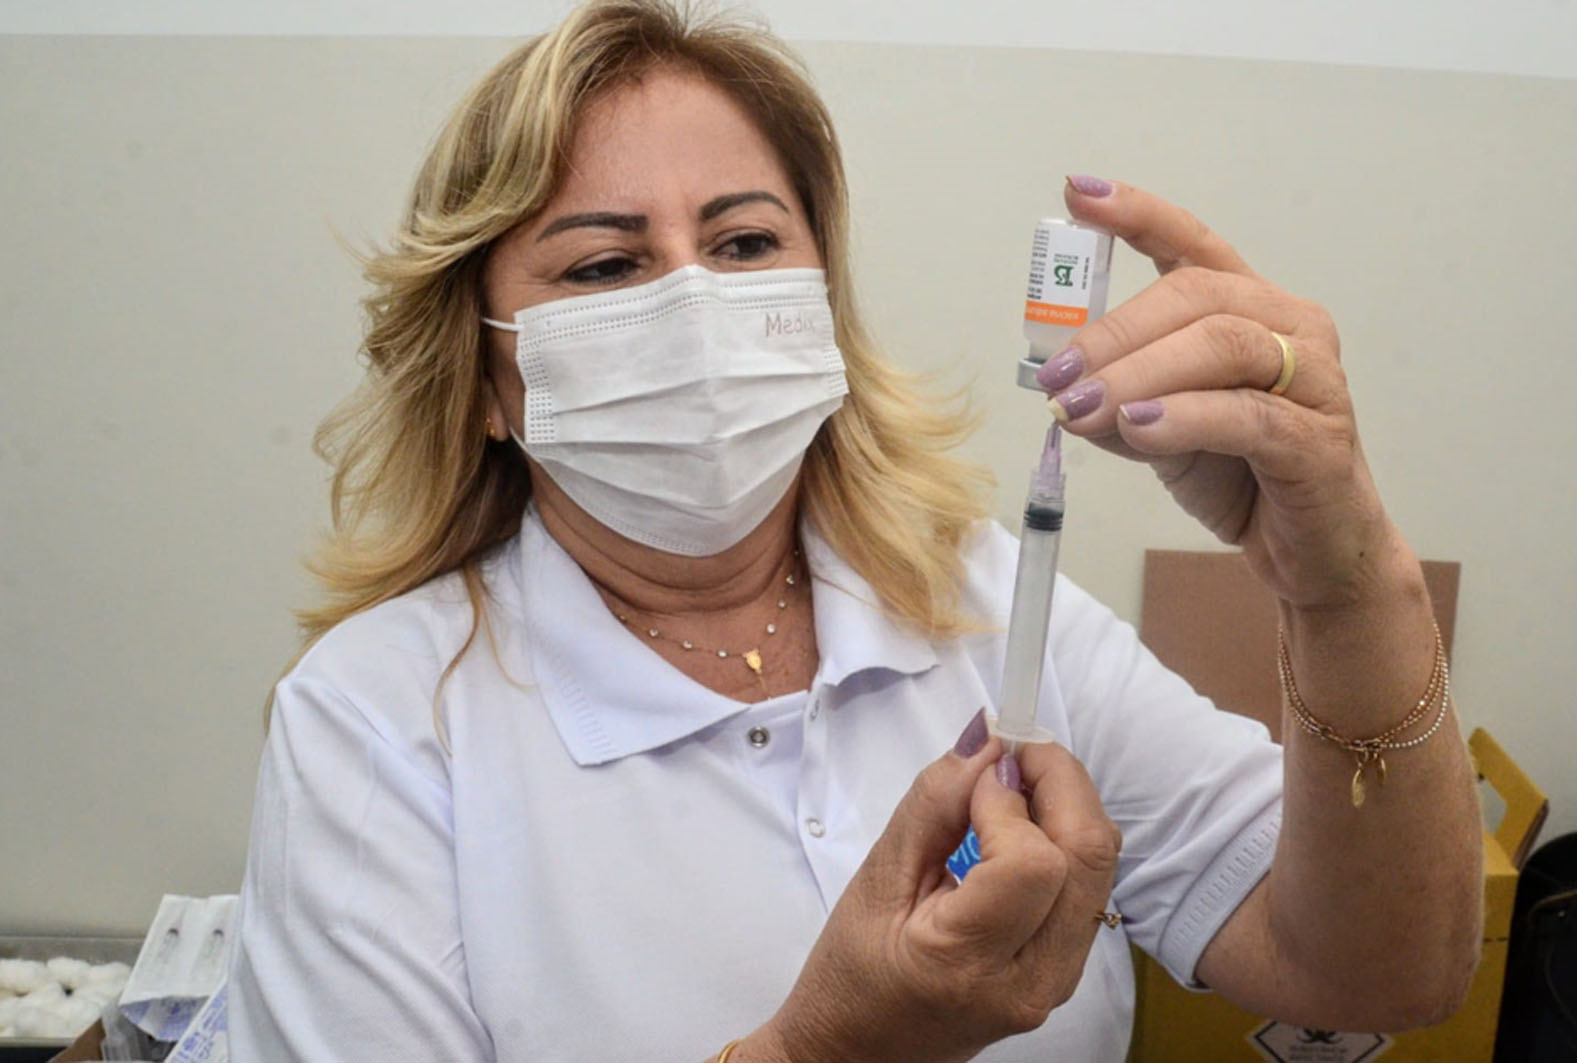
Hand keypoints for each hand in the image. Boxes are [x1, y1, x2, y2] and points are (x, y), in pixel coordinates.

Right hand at [739, 717, 1121, 1062]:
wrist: (862, 1050)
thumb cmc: (852, 976)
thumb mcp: (876, 880)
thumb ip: (934, 804)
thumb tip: (984, 740)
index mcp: (969, 963)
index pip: (1033, 861)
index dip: (1009, 797)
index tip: (974, 771)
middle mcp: (1031, 979)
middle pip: (1089, 854)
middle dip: (1058, 779)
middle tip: (1009, 749)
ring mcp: (1057, 980)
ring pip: (1100, 864)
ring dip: (1065, 804)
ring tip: (1009, 784)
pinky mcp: (1066, 969)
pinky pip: (1089, 883)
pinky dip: (1064, 835)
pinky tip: (1019, 824)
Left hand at [1042, 176, 1403, 609]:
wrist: (1311, 553)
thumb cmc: (1242, 477)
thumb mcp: (1159, 431)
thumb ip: (1117, 400)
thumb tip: (1061, 387)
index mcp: (1253, 310)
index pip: (1194, 244)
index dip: (1137, 215)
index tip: (1078, 193)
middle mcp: (1292, 329)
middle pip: (1197, 295)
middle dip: (1114, 331)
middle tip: (1055, 375)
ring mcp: (1315, 380)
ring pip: (1220, 347)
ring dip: (1136, 375)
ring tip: (1078, 407)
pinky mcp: (1320, 441)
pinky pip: (1246, 415)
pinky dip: (1182, 417)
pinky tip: (1137, 429)